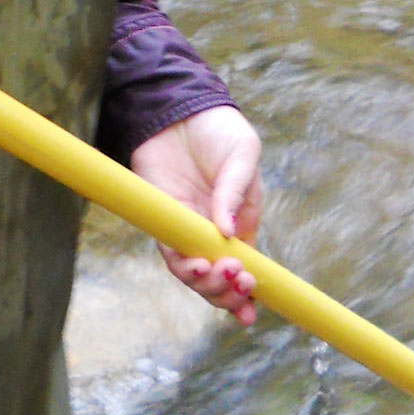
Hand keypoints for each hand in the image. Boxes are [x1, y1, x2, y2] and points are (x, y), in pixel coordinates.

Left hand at [130, 105, 262, 325]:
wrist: (181, 106)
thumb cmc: (219, 130)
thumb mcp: (243, 154)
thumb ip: (236, 191)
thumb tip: (227, 230)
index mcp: (240, 223)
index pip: (244, 269)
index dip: (246, 294)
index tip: (251, 308)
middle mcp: (212, 232)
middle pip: (218, 279)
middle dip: (227, 291)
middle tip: (237, 279)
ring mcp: (186, 226)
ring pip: (193, 272)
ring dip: (206, 284)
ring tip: (214, 270)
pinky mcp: (162, 216)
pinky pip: (169, 250)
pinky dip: (182, 264)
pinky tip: (194, 262)